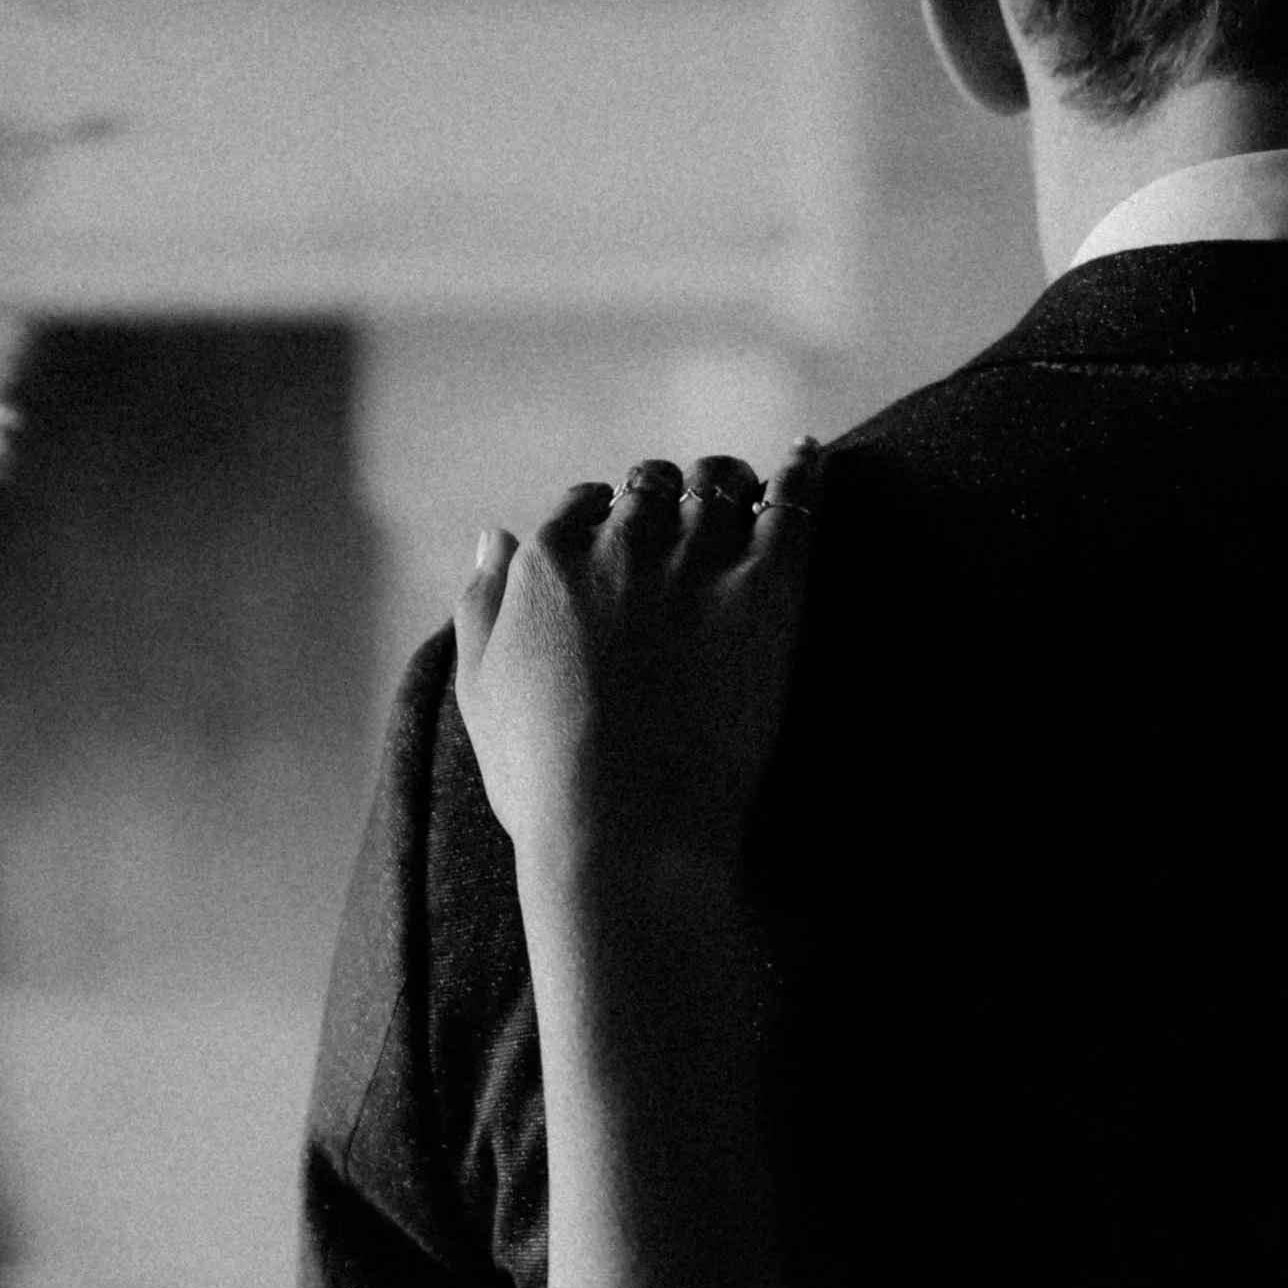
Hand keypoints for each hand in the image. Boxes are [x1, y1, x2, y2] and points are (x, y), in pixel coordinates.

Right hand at [454, 442, 818, 881]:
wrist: (625, 831)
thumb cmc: (543, 782)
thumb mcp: (480, 692)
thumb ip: (482, 602)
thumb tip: (495, 534)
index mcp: (547, 564)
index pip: (584, 506)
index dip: (605, 517)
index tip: (622, 535)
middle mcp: (620, 545)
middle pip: (653, 488)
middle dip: (667, 497)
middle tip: (688, 514)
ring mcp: (695, 562)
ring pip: (718, 484)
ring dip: (727, 484)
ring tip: (744, 491)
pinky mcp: (766, 588)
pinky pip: (790, 502)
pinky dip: (800, 472)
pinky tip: (807, 456)